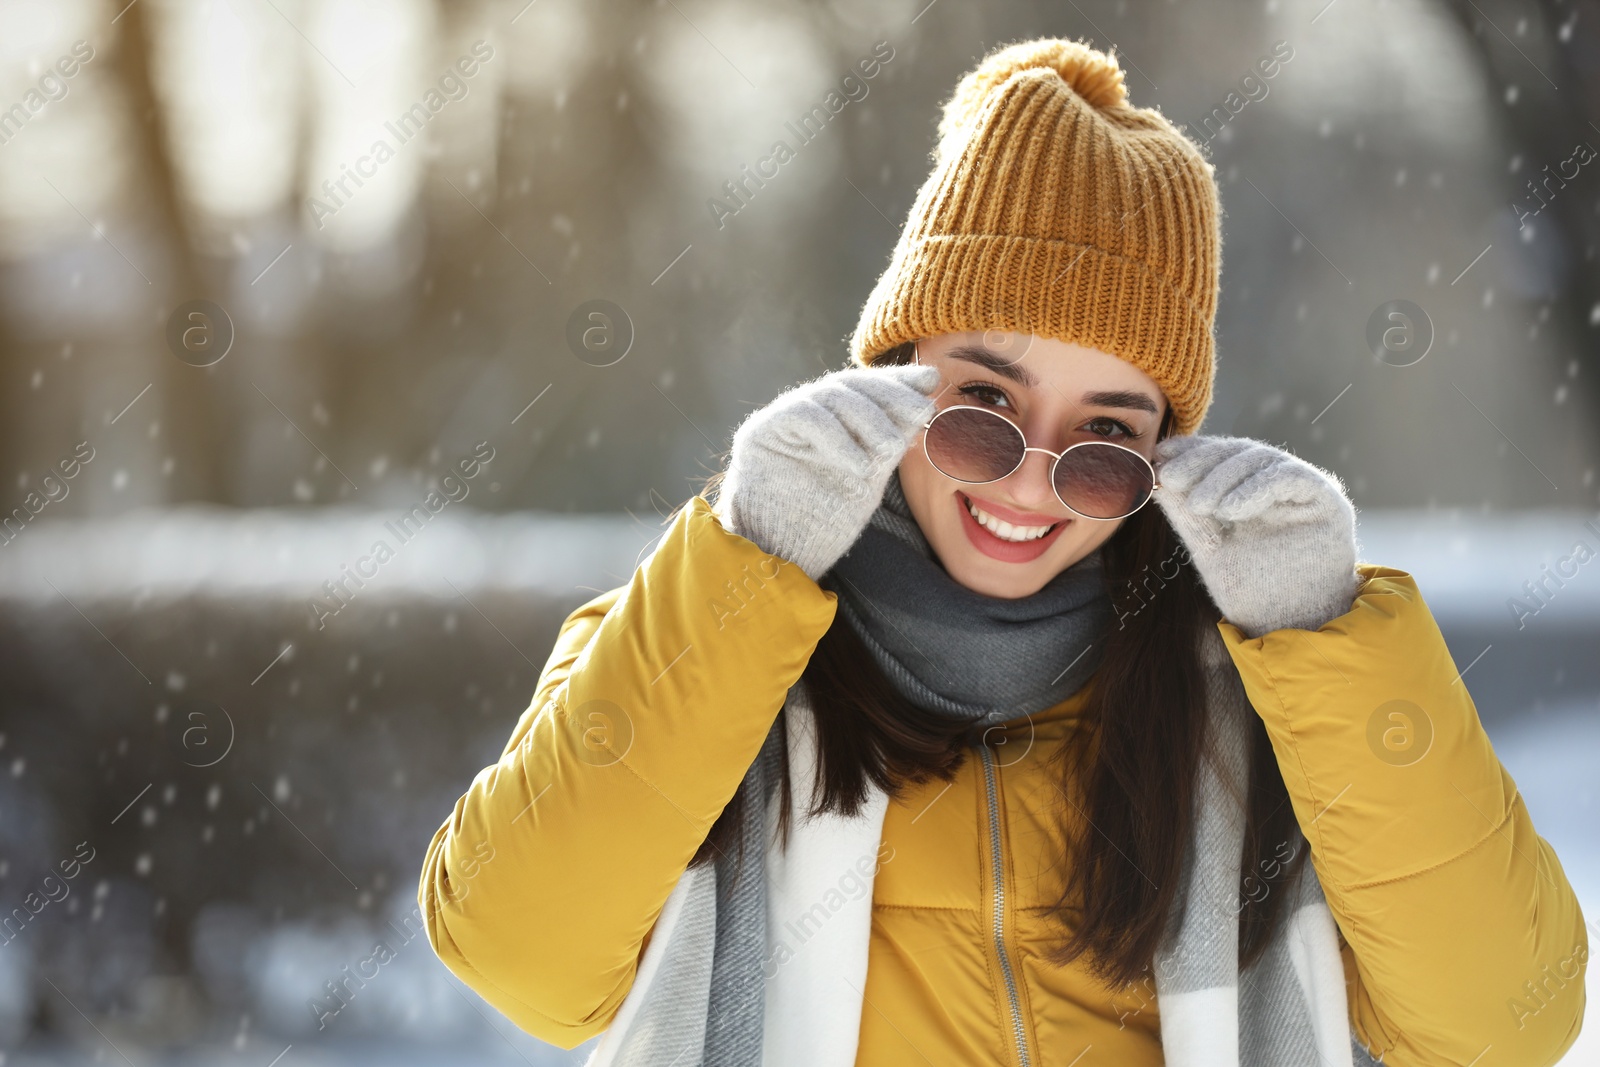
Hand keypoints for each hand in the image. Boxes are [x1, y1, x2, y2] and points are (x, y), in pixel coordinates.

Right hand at [714, 364, 940, 579]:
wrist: (784, 556)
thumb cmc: (826, 520)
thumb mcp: (871, 474)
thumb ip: (892, 438)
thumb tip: (927, 398)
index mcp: (830, 421)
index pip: (865, 388)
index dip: (897, 382)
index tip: (930, 382)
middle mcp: (805, 413)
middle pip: (850, 385)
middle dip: (890, 394)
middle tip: (921, 411)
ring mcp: (780, 419)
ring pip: (831, 395)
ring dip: (869, 419)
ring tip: (892, 449)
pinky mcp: (759, 431)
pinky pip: (804, 416)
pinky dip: (837, 438)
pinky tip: (859, 466)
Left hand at [1153, 435, 1361, 638]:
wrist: (1288, 625)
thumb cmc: (1251, 591)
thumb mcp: (1209, 549)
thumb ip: (1188, 516)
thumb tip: (1157, 481)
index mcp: (1248, 493)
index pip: (1220, 459)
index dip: (1191, 453)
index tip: (1161, 455)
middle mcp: (1276, 486)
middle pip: (1238, 453)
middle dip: (1201, 461)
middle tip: (1172, 476)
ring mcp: (1302, 490)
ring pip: (1260, 459)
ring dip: (1223, 477)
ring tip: (1199, 504)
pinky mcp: (1326, 499)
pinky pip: (1290, 476)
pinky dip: (1255, 487)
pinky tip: (1229, 510)